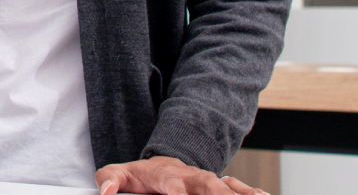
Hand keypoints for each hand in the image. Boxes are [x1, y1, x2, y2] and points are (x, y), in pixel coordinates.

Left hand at [95, 155, 266, 194]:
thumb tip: (105, 191)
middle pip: (206, 185)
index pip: (170, 182)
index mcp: (165, 175)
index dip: (175, 191)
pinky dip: (251, 192)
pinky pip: (239, 188)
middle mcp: (190, 177)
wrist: (162, 165)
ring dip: (241, 192)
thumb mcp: (119, 174)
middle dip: (218, 193)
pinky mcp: (220, 186)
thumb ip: (110, 179)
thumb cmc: (142, 176)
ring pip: (227, 186)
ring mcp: (207, 181)